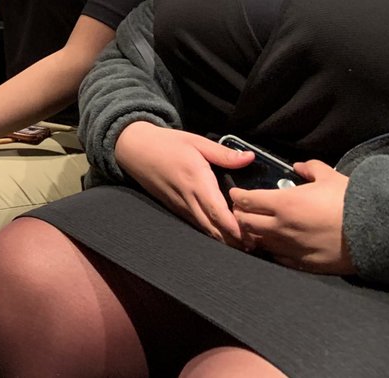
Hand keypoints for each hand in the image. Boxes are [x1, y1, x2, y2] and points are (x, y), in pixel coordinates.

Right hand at [115, 122, 253, 246]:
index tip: (248, 236)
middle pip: (212, 225)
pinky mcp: (174, 207)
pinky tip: (222, 235)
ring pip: (203, 228)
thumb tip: (250, 158)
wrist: (134, 149)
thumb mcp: (196, 142)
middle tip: (254, 246)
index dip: (232, 226)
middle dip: (232, 239)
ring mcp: (180, 205)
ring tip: (243, 246)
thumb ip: (223, 153)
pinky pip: (195, 223)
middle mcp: (188, 197)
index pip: (216, 209)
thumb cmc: (166, 143)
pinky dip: (209, 231)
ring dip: (222, 238)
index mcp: (196, 179)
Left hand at [231, 160, 355, 273]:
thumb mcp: (330, 176)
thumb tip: (299, 166)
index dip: (237, 196)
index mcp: (283, 204)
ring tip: (256, 228)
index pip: (245, 200)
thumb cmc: (351, 201)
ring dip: (253, 233)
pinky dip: (271, 249)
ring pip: (258, 241)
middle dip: (240, 214)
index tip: (236, 194)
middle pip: (244, 222)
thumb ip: (310, 168)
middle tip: (242, 210)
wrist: (375, 232)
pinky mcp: (301, 264)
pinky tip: (275, 245)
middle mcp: (280, 227)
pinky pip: (277, 257)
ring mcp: (289, 248)